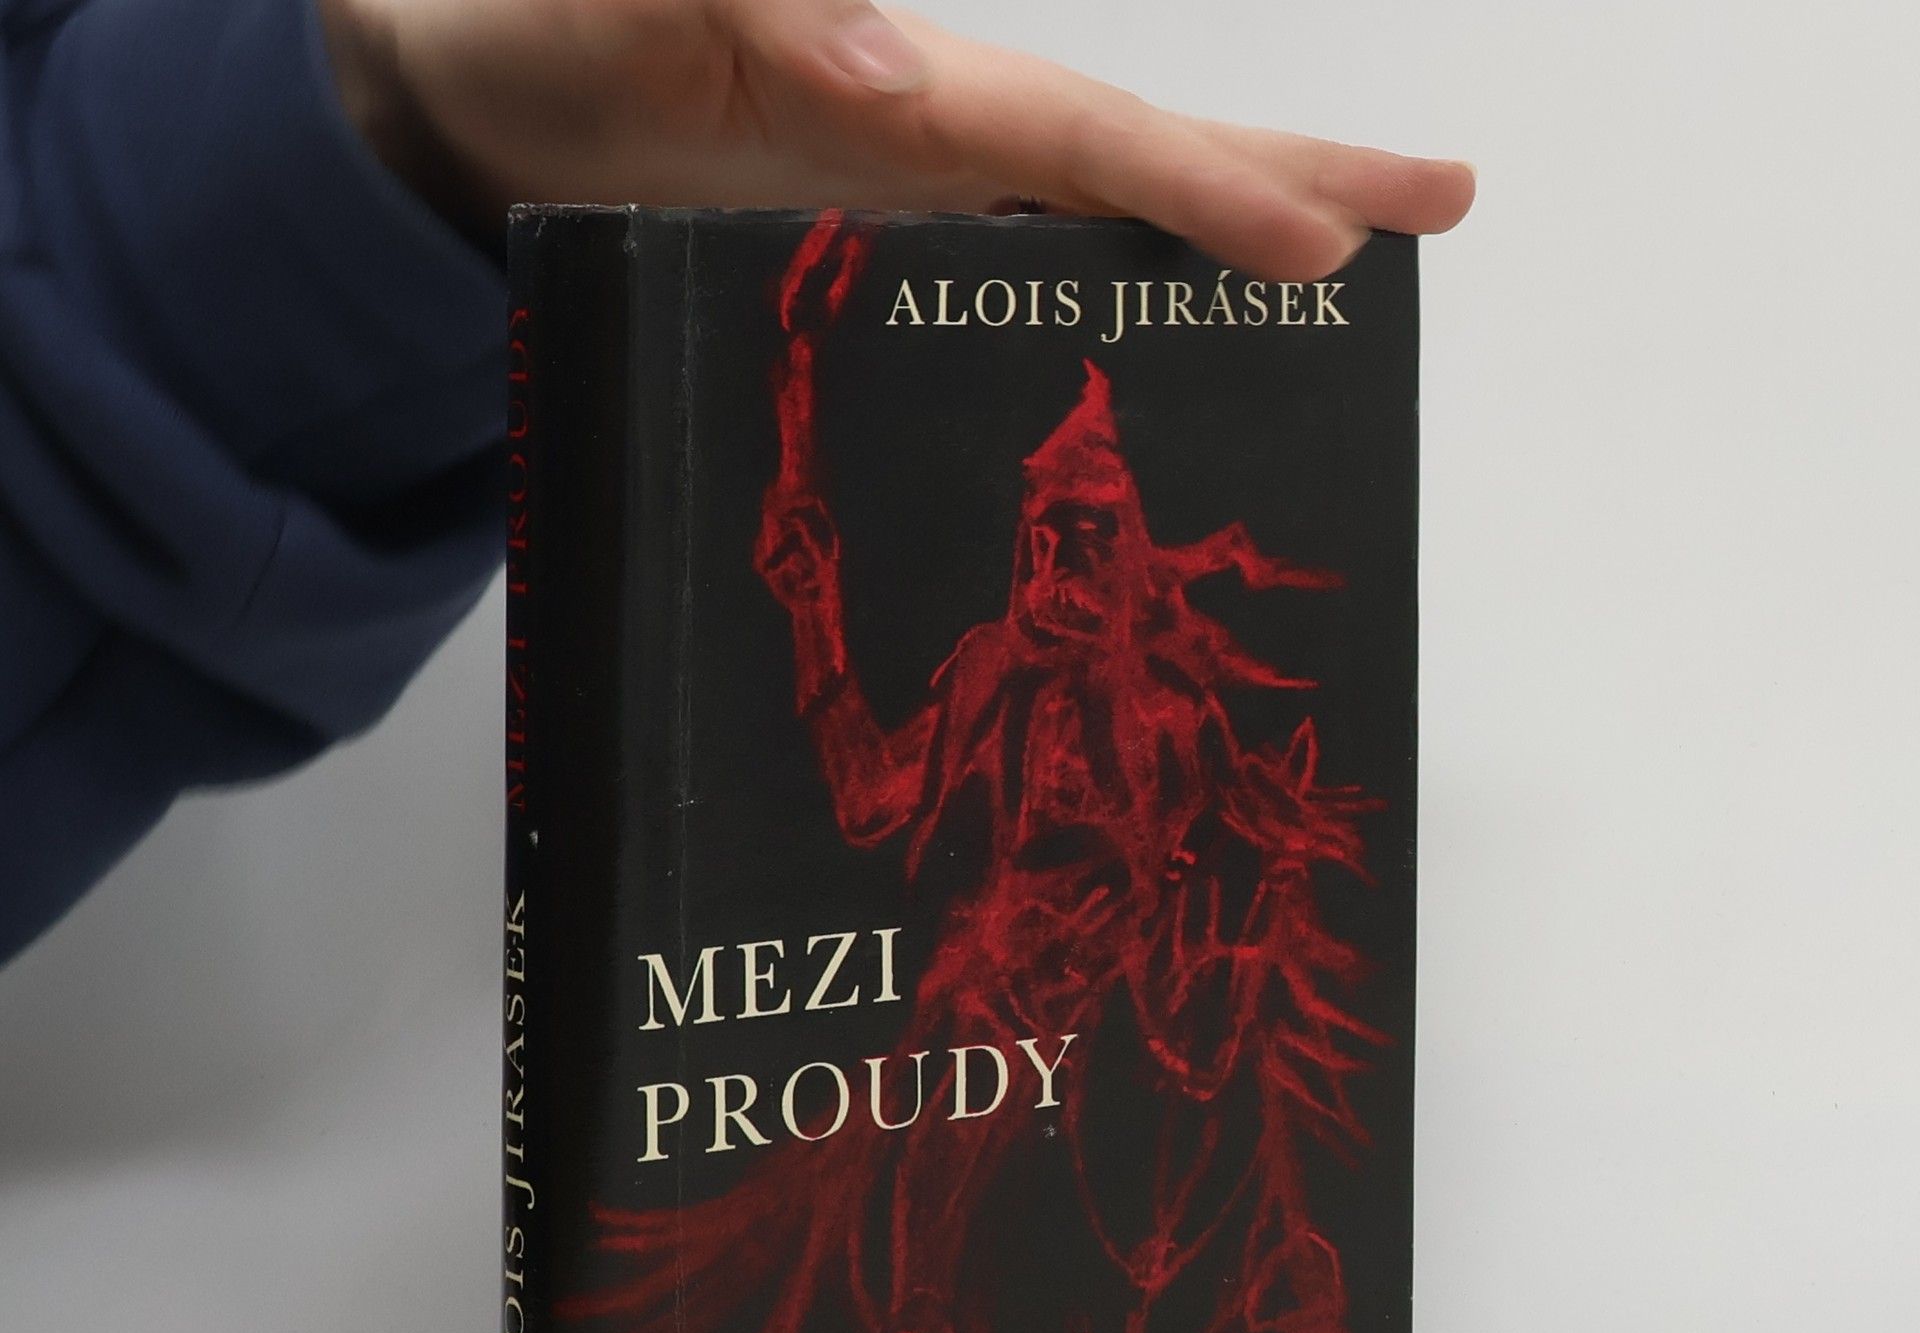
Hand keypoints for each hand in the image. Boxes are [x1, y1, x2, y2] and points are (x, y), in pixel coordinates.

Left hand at [318, 0, 1472, 279]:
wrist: (471, 104)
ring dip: (1216, 245)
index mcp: (908, 80)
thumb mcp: (626, 3)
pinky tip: (1146, 344)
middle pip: (1140, 158)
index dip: (1213, 188)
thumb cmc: (537, 34)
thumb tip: (909, 76)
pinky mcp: (869, 249)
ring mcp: (910, 196)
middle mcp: (935, 134)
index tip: (1336, 238)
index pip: (1094, 136)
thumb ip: (750, 5)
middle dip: (1289, 178)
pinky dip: (1101, 298)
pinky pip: (1013, 276)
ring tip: (1342, 279)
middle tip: (1441, 200)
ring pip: (1097, 219)